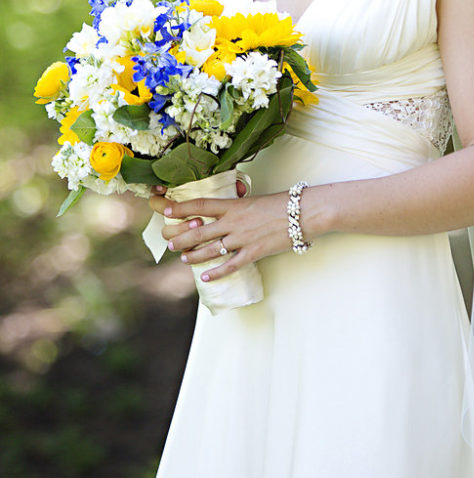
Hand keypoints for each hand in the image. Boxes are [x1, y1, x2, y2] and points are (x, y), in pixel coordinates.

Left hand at [149, 181, 294, 282]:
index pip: (201, 205)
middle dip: (183, 238)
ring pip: (211, 249)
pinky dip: (216, 272)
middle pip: (200, 231)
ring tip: (185, 258)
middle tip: (171, 243)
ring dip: (195, 255)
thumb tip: (228, 211)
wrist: (303, 212)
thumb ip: (239, 207)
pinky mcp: (254, 252)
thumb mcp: (256, 200)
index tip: (167, 211)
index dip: (182, 208)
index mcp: (235, 205)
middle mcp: (234, 221)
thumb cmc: (283, 203)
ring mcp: (243, 238)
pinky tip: (206, 277)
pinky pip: (230, 265)